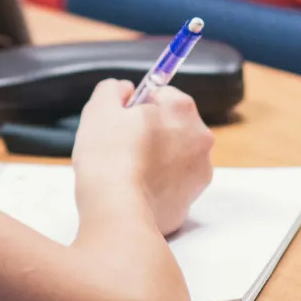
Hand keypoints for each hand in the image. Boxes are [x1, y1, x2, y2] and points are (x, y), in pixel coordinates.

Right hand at [72, 79, 214, 235]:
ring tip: (128, 171)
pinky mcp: (192, 200)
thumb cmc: (107, 156)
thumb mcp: (99, 108)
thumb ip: (112, 90)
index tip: (122, 121)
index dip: (137, 106)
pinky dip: (159, 185)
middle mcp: (200, 137)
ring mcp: (200, 171)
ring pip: (175, 155)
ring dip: (157, 158)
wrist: (116, 211)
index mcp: (181, 109)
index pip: (161, 94)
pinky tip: (137, 190)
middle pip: (173, 124)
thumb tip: (124, 91)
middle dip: (151, 132)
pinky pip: (174, 184)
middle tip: (122, 146)